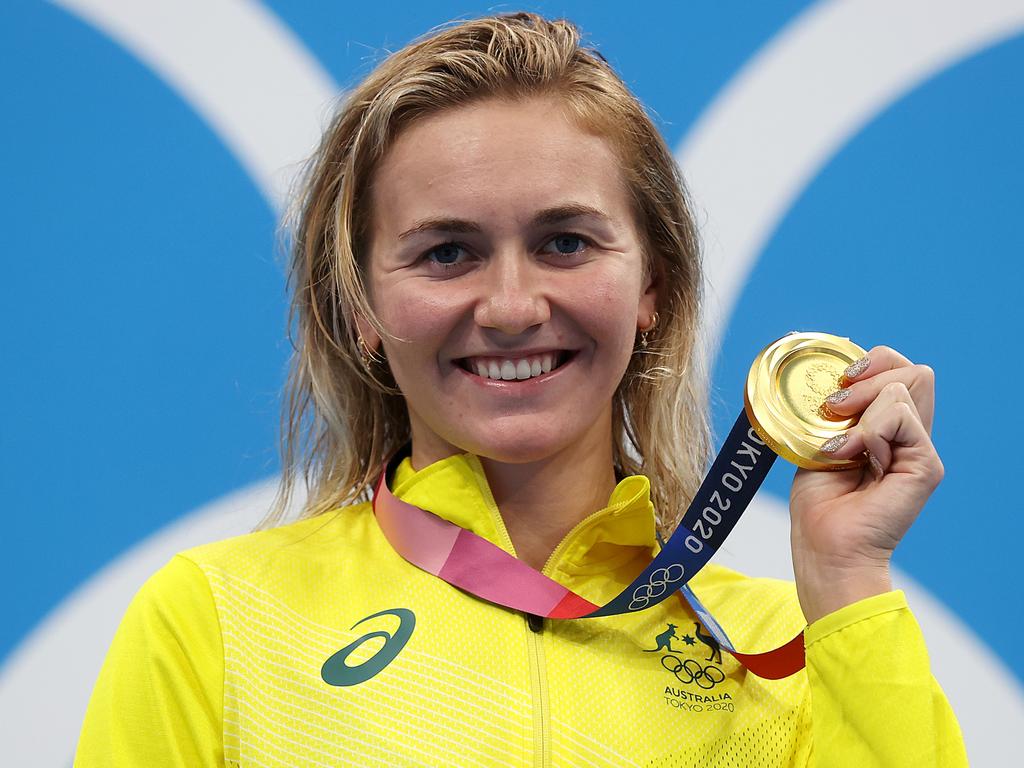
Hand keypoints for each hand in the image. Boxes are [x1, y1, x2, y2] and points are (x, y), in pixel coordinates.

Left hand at [788, 346, 943, 623]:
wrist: (825, 547)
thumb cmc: (821, 504)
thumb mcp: (824, 443)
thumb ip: (843, 414)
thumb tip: (845, 380)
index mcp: (891, 429)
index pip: (901, 369)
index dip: (873, 362)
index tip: (838, 384)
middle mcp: (911, 436)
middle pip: (913, 371)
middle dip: (866, 376)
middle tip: (834, 409)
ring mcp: (921, 450)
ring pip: (903, 387)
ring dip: (860, 409)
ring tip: (840, 446)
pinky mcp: (926, 465)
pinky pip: (897, 417)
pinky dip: (866, 431)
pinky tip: (852, 457)